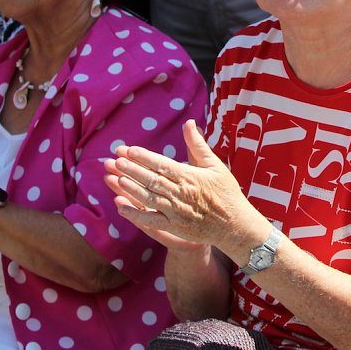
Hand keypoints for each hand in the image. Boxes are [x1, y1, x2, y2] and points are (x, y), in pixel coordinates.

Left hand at [105, 119, 254, 250]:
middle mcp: (181, 194)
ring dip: (131, 189)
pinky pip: (150, 221)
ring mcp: (176, 212)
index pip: (162, 165)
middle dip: (132, 170)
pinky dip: (135, 214)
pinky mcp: (174, 227)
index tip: (128, 150)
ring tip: (116, 178)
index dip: (144, 157)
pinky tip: (121, 207)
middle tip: (115, 160)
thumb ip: (198, 145)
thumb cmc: (226, 193)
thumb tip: (189, 123)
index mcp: (190, 177)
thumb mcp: (215, 165)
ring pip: (148, 198)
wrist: (235, 225)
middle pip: (152, 180)